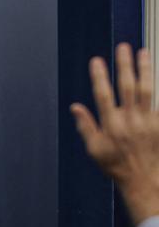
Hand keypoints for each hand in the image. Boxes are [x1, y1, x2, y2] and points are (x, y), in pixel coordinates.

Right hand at [71, 43, 158, 223]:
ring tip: (143, 52)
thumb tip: (76, 107)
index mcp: (111, 126)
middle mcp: (130, 121)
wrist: (144, 179)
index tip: (97, 60)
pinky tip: (153, 75)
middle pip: (127, 87)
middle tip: (123, 47)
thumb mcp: (94, 149)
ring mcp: (148, 121)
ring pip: (146, 89)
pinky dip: (156, 87)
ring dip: (145, 69)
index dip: (100, 77)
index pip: (104, 95)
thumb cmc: (116, 165)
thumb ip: (86, 126)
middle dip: (125, 65)